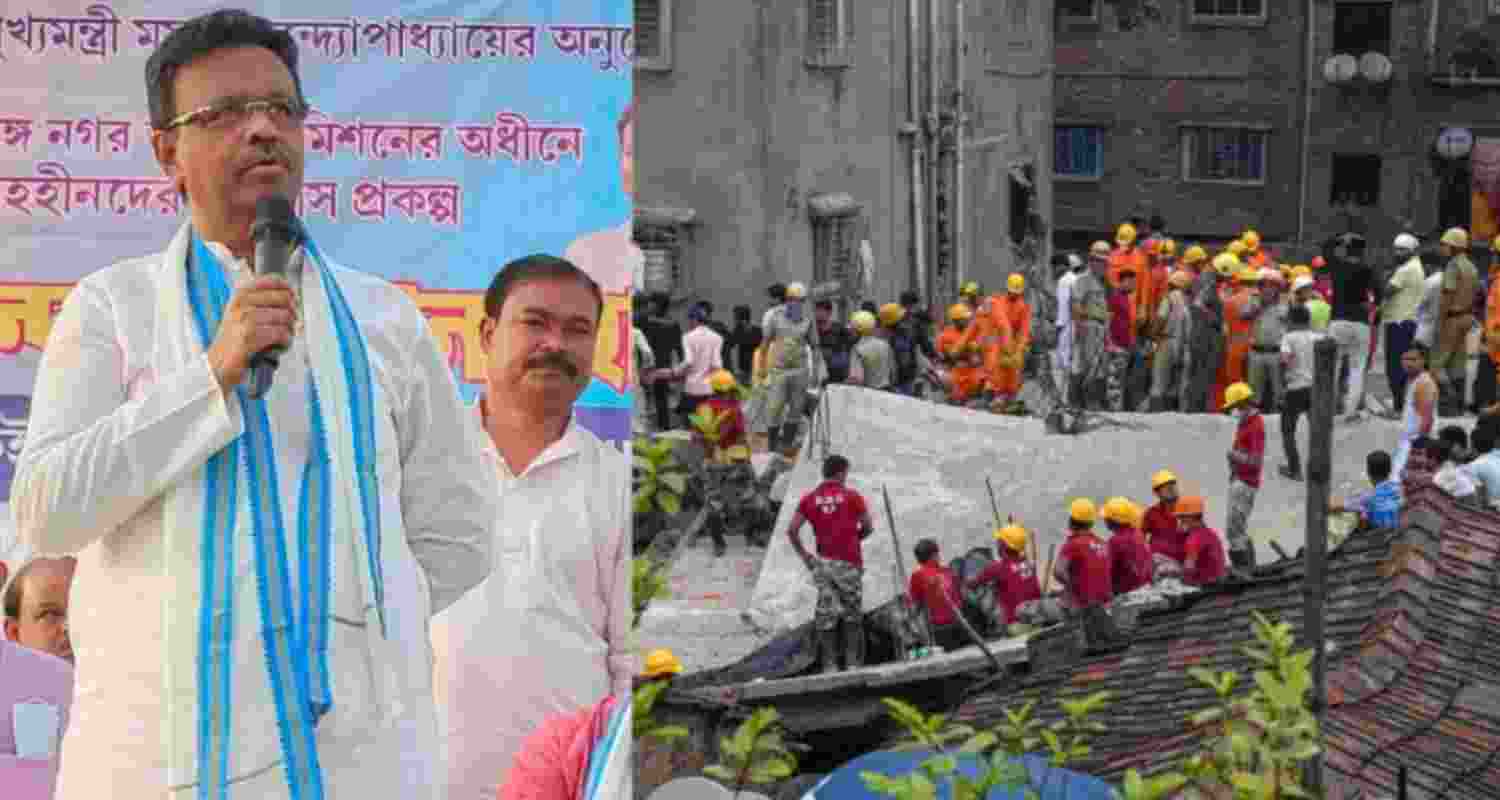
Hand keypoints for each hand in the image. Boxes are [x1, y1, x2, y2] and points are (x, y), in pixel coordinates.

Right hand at [206, 275, 296, 390]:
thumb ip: (262, 300)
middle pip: (285, 299)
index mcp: (240, 295)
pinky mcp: (249, 338)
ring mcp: (244, 320)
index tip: (292, 299)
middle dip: (292, 312)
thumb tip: (292, 294)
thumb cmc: (236, 338)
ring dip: (290, 329)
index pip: (273, 281)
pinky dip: (285, 341)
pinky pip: (281, 334)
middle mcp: (241, 304)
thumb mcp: (242, 312)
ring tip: (283, 337)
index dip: (288, 290)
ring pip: (285, 317)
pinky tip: (279, 345)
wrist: (217, 363)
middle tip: (289, 323)